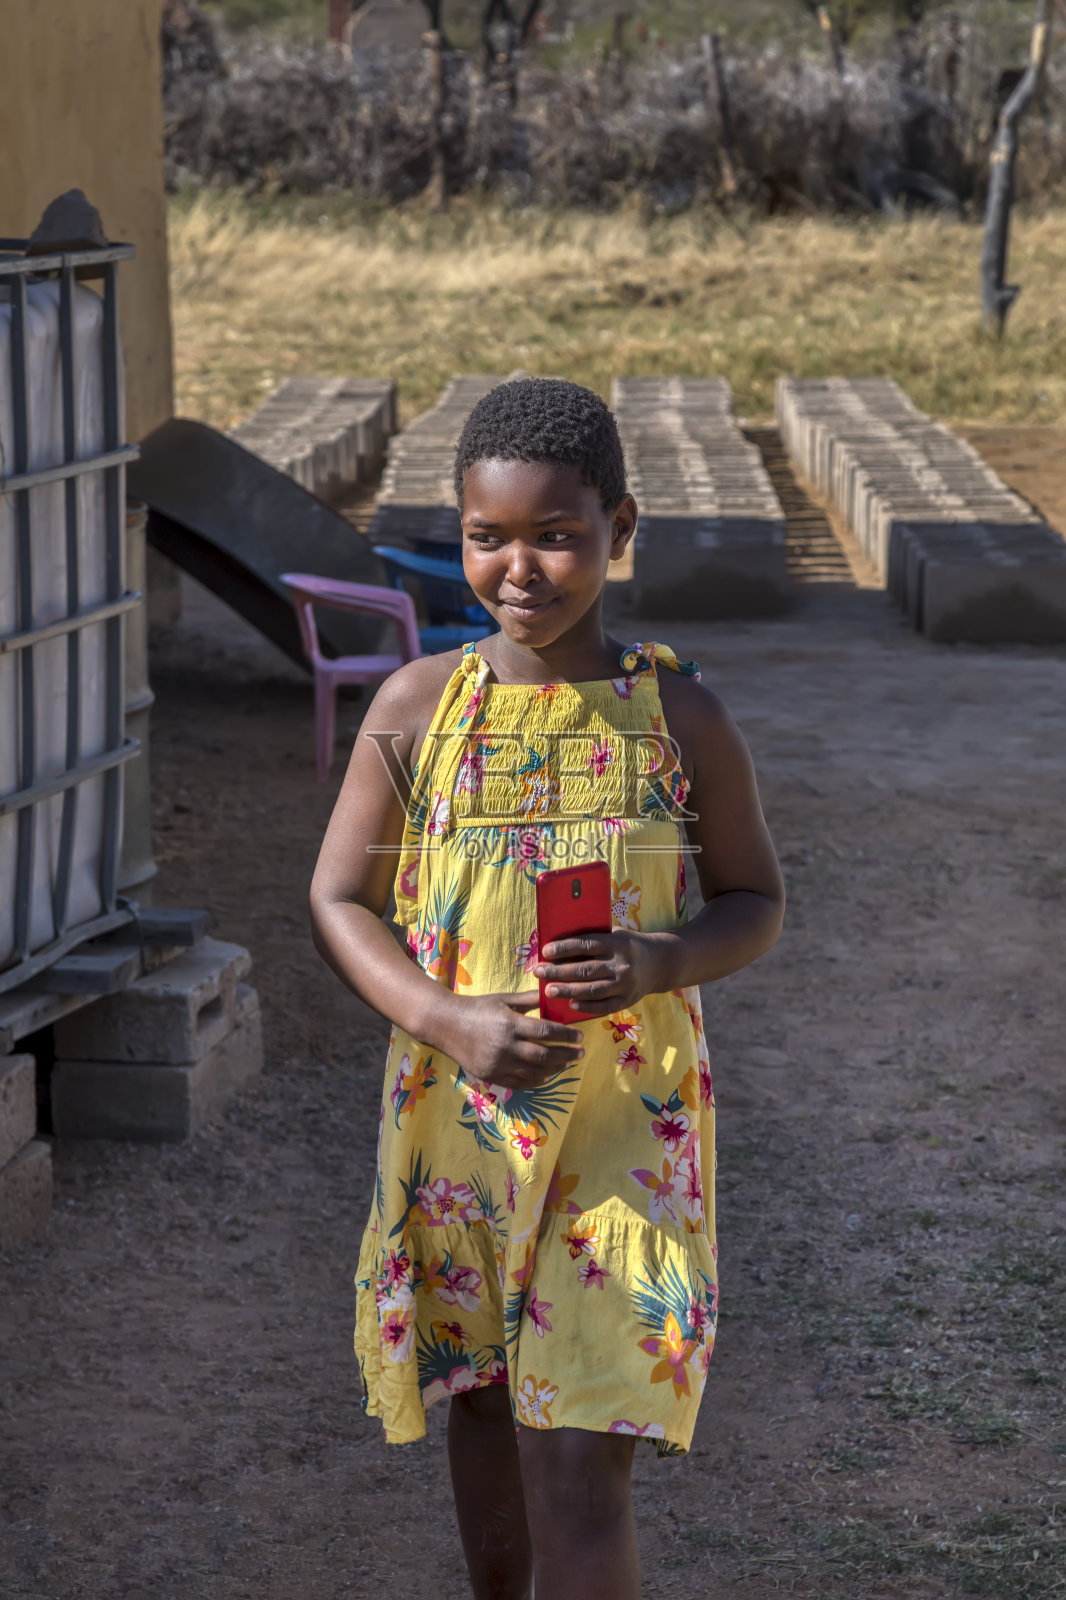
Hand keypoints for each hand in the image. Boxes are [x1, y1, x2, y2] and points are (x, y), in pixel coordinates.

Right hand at [441, 990, 584, 1091]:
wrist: (446, 1025)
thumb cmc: (478, 1008)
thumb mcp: (503, 999)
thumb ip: (529, 999)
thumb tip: (554, 993)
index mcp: (509, 1024)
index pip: (546, 1032)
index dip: (566, 1036)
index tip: (580, 1037)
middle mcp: (504, 1046)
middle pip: (544, 1055)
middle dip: (566, 1055)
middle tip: (580, 1053)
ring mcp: (497, 1064)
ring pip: (534, 1072)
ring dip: (555, 1069)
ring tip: (567, 1063)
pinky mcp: (491, 1076)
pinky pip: (519, 1083)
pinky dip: (536, 1080)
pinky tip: (547, 1075)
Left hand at [534, 931, 664, 1017]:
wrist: (661, 962)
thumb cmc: (628, 946)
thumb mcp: (616, 935)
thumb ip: (594, 938)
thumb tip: (560, 944)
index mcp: (618, 943)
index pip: (586, 945)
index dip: (565, 948)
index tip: (546, 952)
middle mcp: (622, 964)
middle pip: (585, 969)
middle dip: (559, 971)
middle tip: (539, 972)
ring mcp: (626, 984)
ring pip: (592, 990)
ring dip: (568, 991)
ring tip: (549, 990)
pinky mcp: (628, 1000)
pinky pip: (605, 1006)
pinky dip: (587, 1007)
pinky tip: (571, 1005)